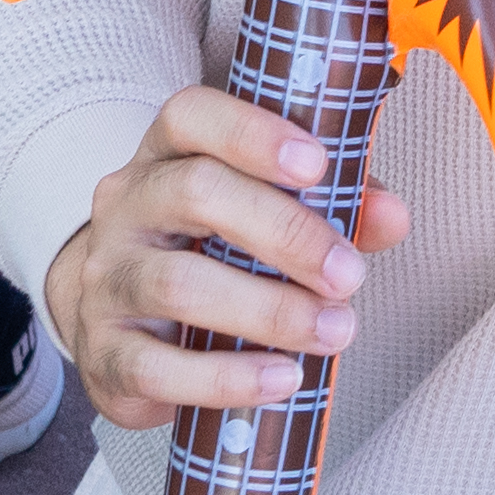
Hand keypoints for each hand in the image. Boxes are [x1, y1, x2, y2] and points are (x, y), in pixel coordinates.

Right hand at [46, 85, 411, 427]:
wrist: (115, 320)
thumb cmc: (206, 253)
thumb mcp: (260, 212)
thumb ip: (331, 204)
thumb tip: (391, 216)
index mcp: (165, 155)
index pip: (191, 115)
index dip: (253, 132)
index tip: (318, 165)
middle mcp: (126, 207)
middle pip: (195, 192)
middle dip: (285, 233)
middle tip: (348, 275)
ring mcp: (107, 279)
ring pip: (178, 284)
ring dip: (270, 311)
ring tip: (334, 332)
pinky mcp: (104, 353)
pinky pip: (158, 367)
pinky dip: (227, 378)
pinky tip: (282, 378)